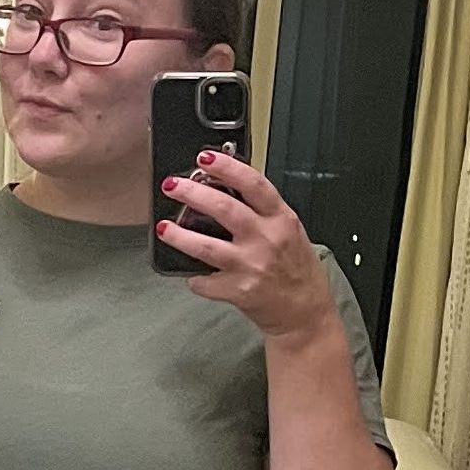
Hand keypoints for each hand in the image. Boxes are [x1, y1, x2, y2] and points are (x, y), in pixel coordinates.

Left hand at [155, 152, 333, 340]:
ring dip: (179, 235)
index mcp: (280, 218)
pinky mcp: (239, 291)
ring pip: (207, 246)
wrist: (305, 311)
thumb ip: (261, 210)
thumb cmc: (296, 269)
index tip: (205, 158)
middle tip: (173, 185)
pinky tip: (191, 273)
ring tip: (164, 227)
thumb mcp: (288, 229)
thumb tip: (225, 186)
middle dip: (193, 193)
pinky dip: (194, 278)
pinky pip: (206, 282)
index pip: (253, 183)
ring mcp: (251, 265)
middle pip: (224, 208)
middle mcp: (266, 239)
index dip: (227, 167)